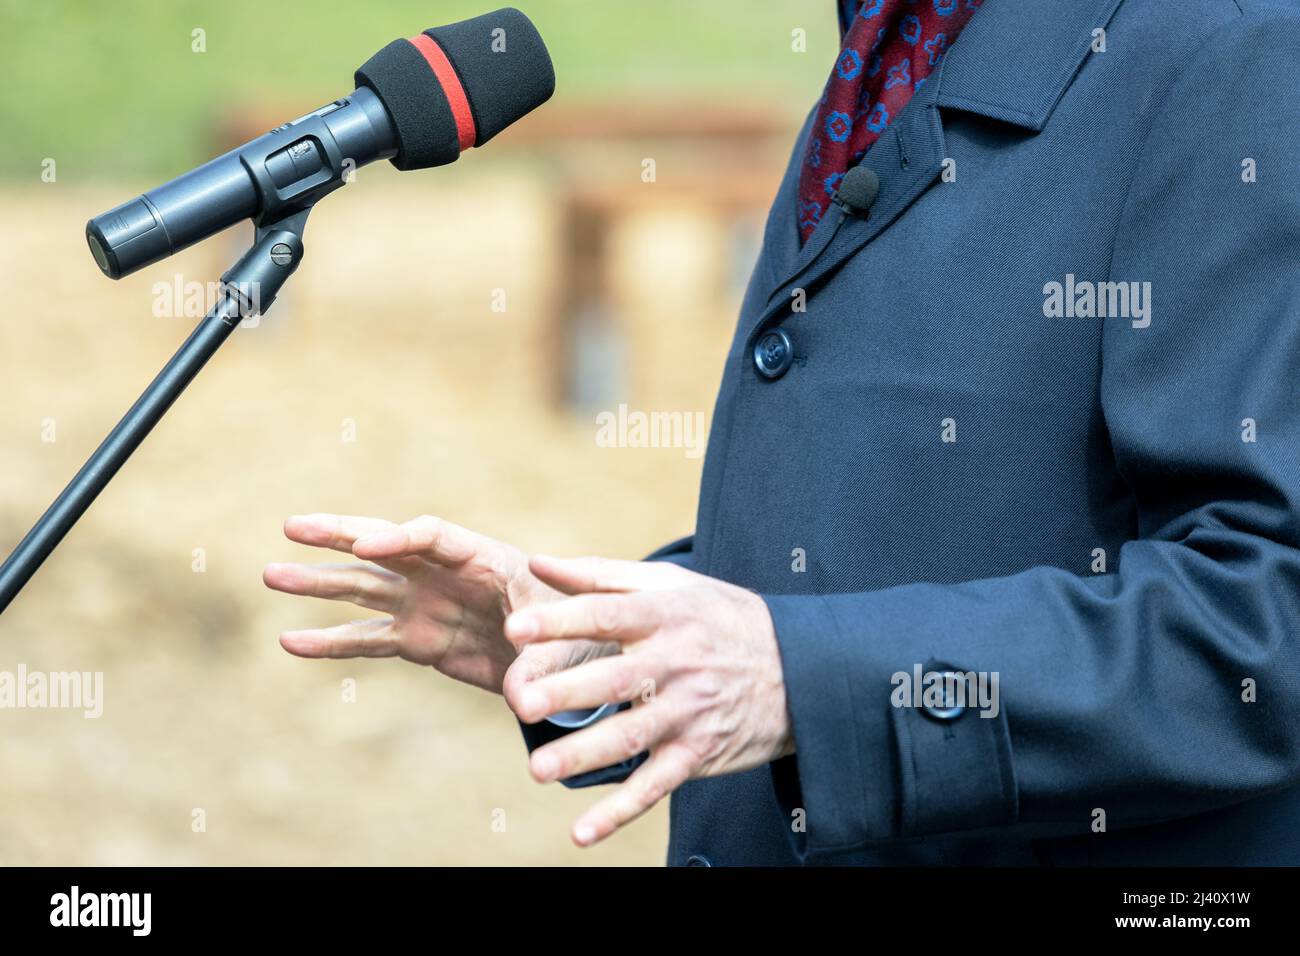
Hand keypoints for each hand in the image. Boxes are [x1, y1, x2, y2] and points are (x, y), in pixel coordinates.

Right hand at [264, 514, 610, 693]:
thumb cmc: (575, 630)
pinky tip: (289, 642)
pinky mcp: (417, 641)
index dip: (401, 537)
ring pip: (364, 588)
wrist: (571, 653)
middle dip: (340, 534)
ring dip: (319, 583)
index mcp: (485, 557)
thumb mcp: (565, 643)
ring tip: (270, 573)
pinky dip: (330, 643)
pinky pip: (367, 641)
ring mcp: (426, 605)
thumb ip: (540, 664)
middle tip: (291, 526)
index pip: (434, 537)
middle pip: (386, 547)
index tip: (368, 544)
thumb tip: (521, 698)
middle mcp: (446, 574)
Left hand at [503, 555, 792, 845]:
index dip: (562, 621)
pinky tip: (582, 831)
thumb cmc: (719, 618)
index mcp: (666, 614)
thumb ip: (600, 575)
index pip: (608, 615)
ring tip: (539, 769)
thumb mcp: (671, 586)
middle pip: (617, 678)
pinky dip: (620, 812)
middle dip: (569, 692)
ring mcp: (690, 711)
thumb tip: (539, 562)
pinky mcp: (700, 753)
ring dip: (585, 754)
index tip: (516, 629)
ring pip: (633, 736)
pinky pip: (657, 784)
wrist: (802, 667)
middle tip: (522, 703)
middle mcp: (678, 662)